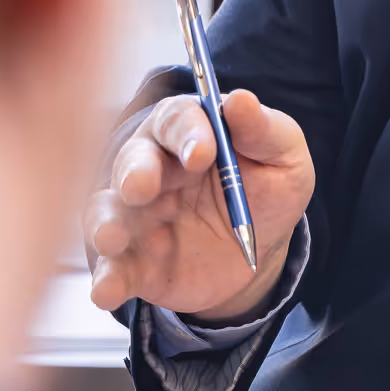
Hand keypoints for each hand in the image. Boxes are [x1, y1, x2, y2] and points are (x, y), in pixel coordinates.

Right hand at [86, 91, 314, 322]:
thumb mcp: (283, 158)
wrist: (259, 254)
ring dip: (107, 223)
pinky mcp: (133, 261)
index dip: (187, 133)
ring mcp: (137, 216)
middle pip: (133, 161)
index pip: (177, 120)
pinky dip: (106, 279)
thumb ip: (264, 130)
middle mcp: (153, 168)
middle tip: (142, 188)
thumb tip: (240, 100)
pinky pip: (112, 269)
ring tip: (111, 238)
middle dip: (135, 172)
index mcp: (188, 133)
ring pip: (108, 211)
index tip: (203, 153)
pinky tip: (106, 291)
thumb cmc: (268, 190)